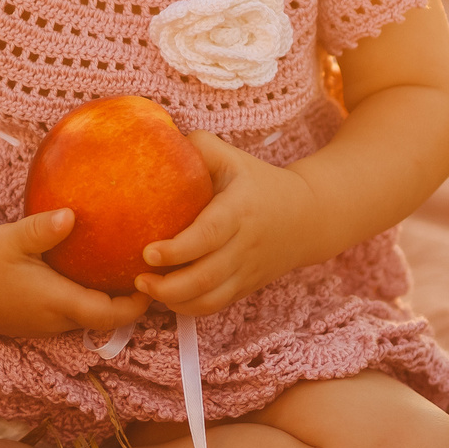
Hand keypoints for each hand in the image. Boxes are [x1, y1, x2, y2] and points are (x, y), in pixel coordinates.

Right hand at [0, 207, 151, 338]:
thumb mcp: (10, 239)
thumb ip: (42, 229)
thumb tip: (72, 214)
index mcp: (55, 303)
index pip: (108, 315)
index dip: (137, 305)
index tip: (155, 282)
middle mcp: (53, 320)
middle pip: (103, 319)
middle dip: (128, 302)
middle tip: (146, 273)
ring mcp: (41, 323)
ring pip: (86, 318)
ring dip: (106, 302)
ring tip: (123, 271)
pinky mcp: (31, 319)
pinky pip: (68, 313)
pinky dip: (84, 299)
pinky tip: (86, 272)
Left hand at [135, 133, 326, 317]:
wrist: (309, 217)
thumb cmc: (259, 182)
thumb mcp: (233, 157)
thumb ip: (197, 147)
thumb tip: (155, 139)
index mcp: (239, 210)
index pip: (209, 235)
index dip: (178, 249)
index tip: (148, 252)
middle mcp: (245, 245)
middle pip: (206, 277)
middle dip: (168, 286)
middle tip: (139, 278)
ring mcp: (247, 270)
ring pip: (211, 299)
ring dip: (176, 301)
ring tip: (147, 289)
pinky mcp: (246, 287)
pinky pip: (216, 306)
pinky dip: (189, 308)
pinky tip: (167, 297)